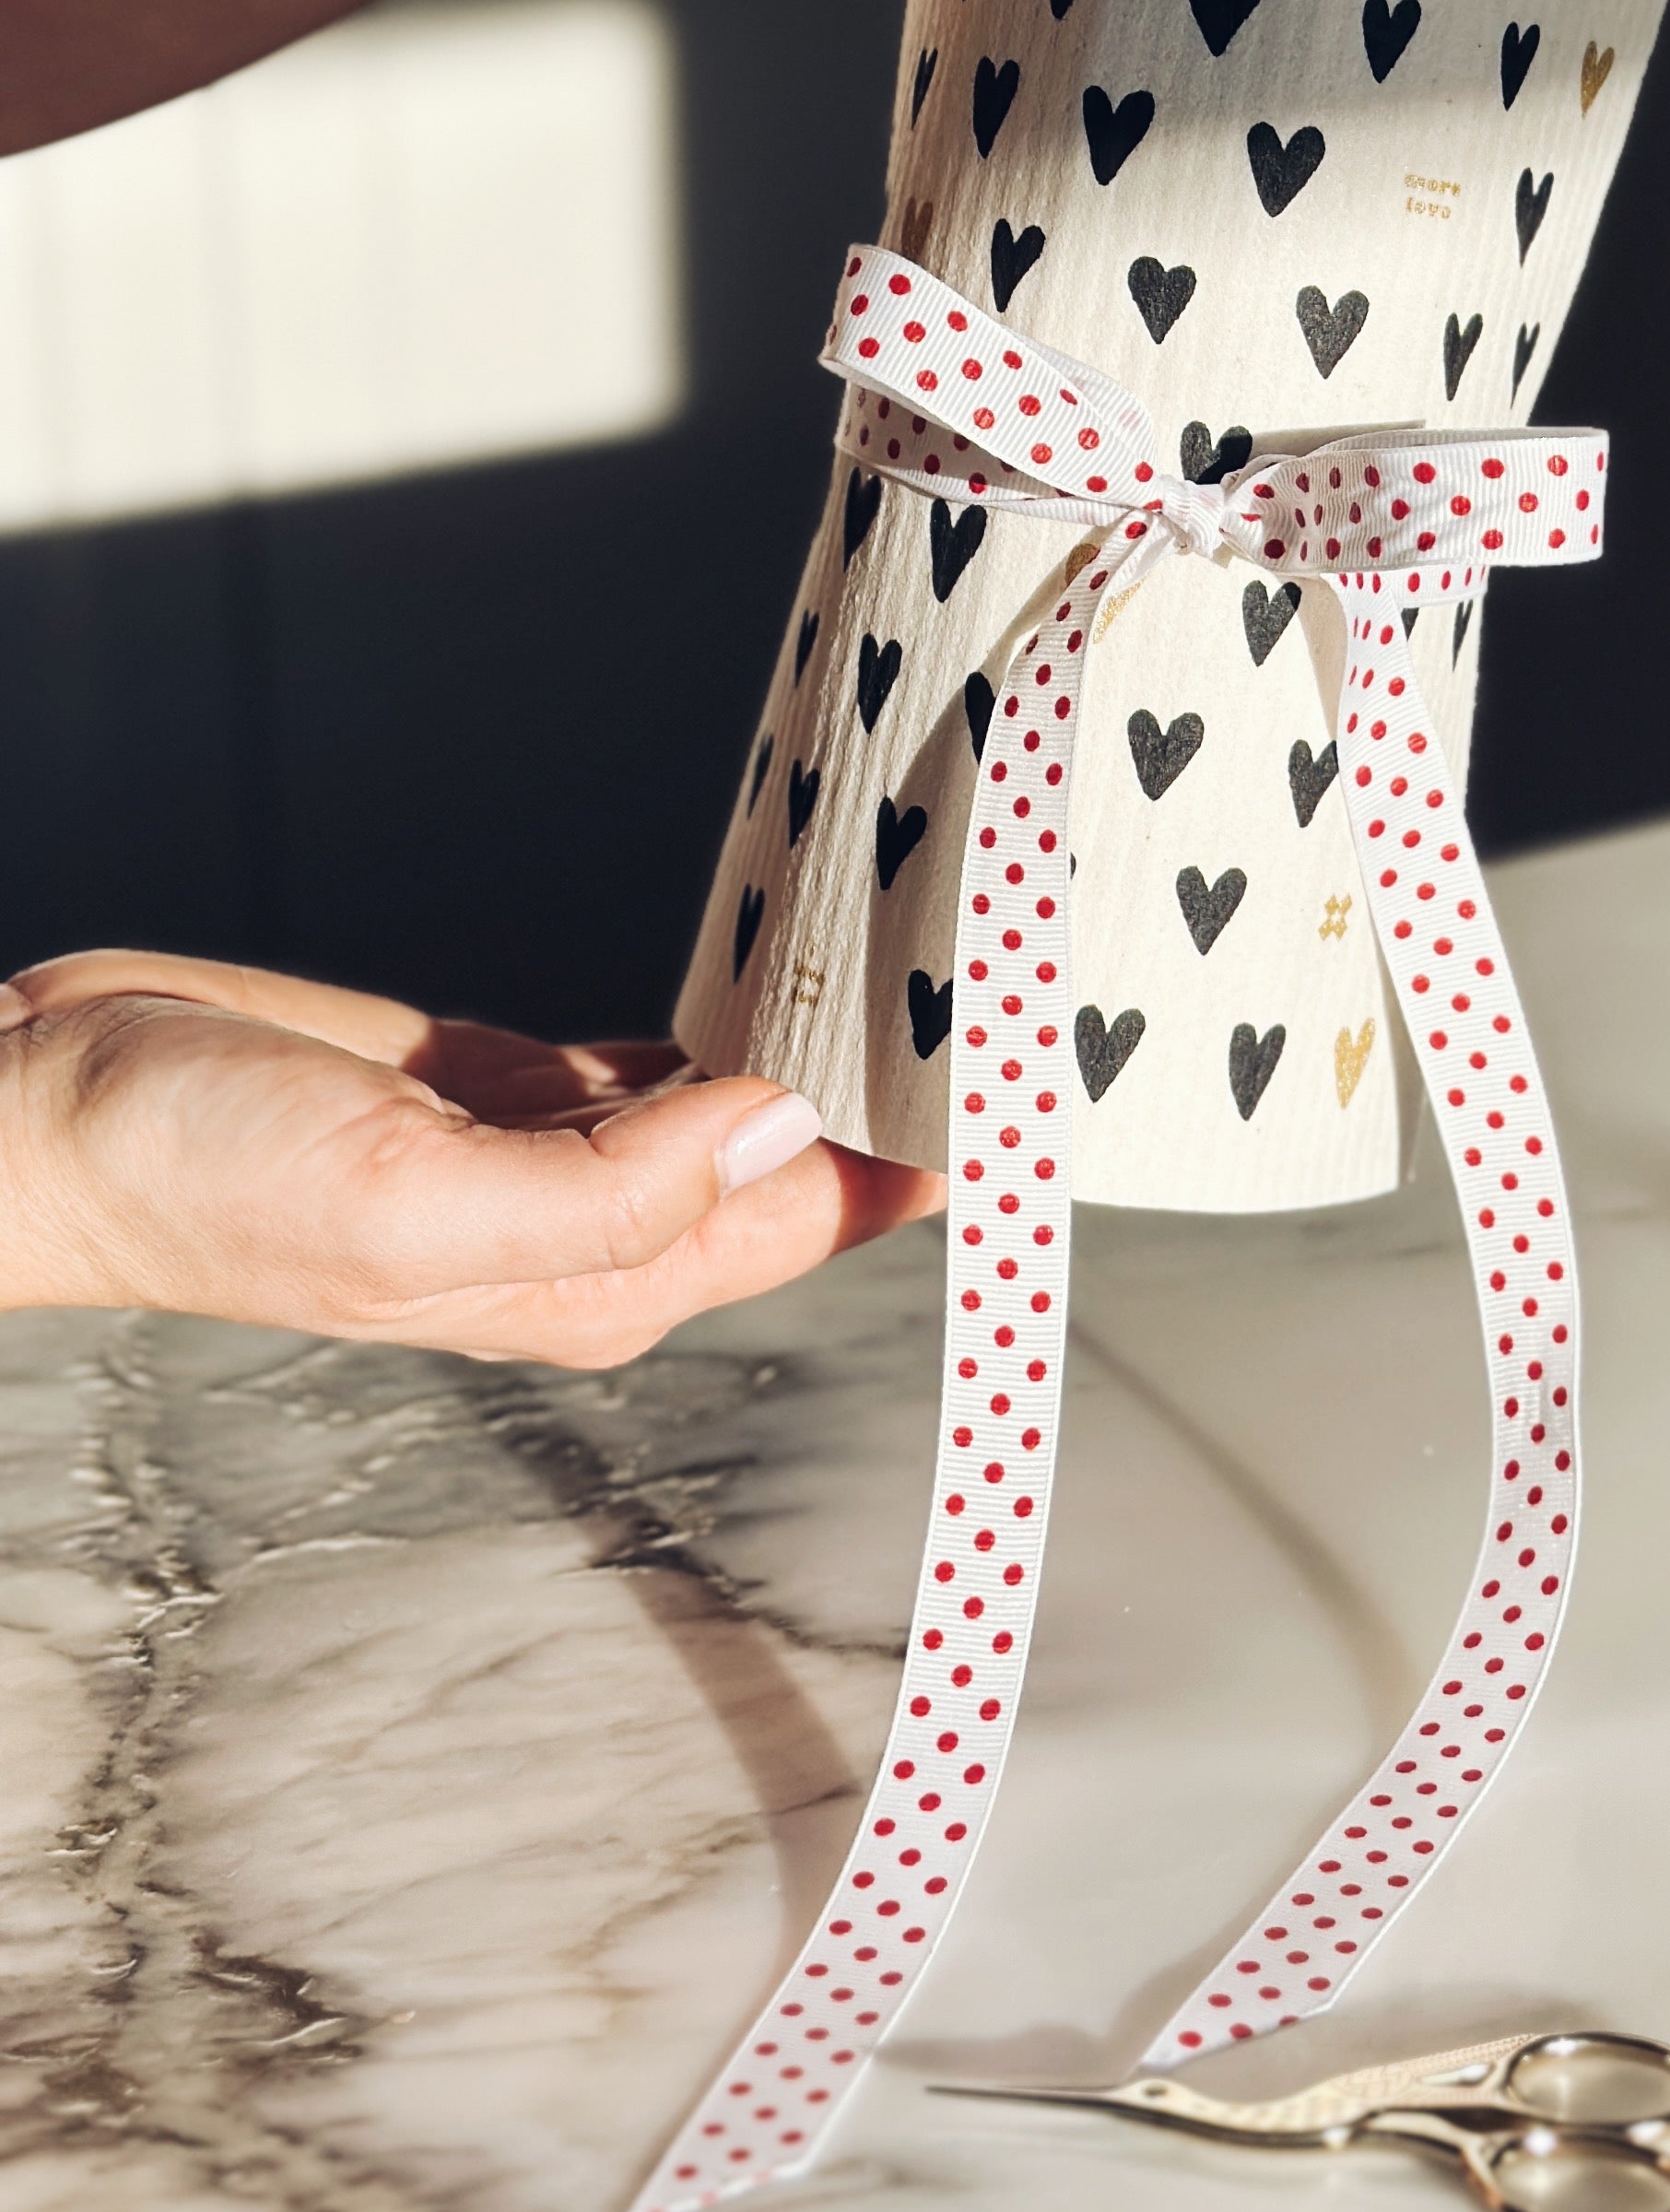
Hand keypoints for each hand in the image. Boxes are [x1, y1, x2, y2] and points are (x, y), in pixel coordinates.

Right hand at [0, 952, 938, 1365]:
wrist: (58, 1108)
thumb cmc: (203, 1179)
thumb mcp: (414, 1200)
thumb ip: (608, 1189)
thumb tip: (779, 1133)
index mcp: (608, 1280)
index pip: (822, 1213)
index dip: (928, 1138)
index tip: (1030, 1049)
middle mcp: (607, 1225)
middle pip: (805, 1152)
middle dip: (905, 1073)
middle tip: (1016, 945)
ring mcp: (563, 1146)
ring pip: (745, 1088)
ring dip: (832, 1027)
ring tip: (943, 931)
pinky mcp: (513, 1074)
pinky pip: (668, 1042)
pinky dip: (735, 998)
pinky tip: (799, 946)